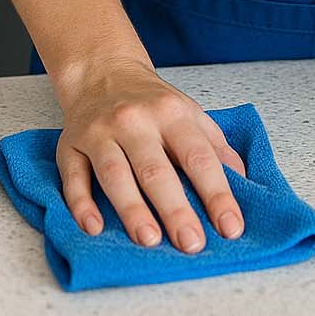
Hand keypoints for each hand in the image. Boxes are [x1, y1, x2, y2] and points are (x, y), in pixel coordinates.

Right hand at [54, 55, 247, 253]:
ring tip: (149, 239)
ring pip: (114, 174)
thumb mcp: (190, 115)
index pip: (198, 156)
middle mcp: (134, 121)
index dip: (217, 193)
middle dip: (175, 209)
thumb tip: (245, 182)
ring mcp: (99, 133)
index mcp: (171, 114)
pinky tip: (94, 227)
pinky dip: (81, 204)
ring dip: (132, 209)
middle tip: (192, 243)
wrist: (103, 72)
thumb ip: (216, 147)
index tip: (231, 226)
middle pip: (156, 169)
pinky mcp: (69, 146)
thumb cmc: (152, 103)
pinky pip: (73, 177)